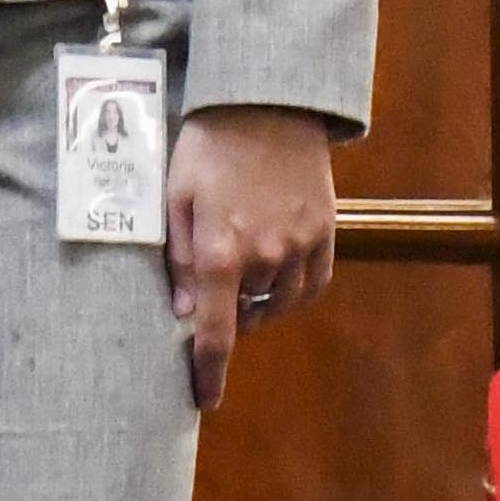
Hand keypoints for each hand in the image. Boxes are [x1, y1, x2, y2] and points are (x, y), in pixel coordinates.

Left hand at [168, 104, 340, 408]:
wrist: (268, 101)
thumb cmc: (209, 144)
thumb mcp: (174, 194)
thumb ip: (177, 256)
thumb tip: (183, 311)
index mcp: (219, 251)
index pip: (215, 332)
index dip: (209, 372)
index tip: (205, 399)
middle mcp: (264, 256)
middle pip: (244, 313)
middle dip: (226, 311)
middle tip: (211, 291)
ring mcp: (300, 244)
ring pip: (280, 301)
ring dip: (259, 302)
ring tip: (243, 280)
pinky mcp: (325, 229)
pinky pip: (313, 282)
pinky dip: (294, 290)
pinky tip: (279, 277)